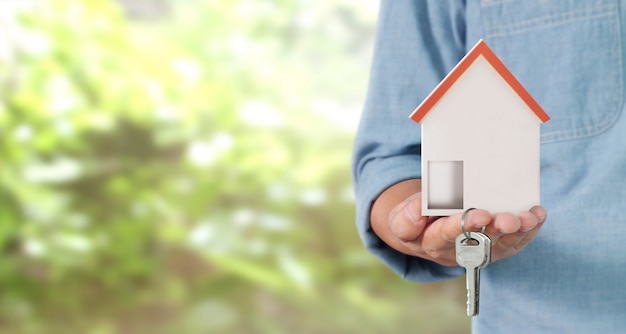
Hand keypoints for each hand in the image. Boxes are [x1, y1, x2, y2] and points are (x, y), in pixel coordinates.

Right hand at [370, 180, 546, 266]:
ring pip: (503, 244)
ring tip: (529, 217)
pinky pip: (515, 242)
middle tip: (509, 219)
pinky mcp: (496, 247)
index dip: (463, 226)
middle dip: (497, 230)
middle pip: (480, 244)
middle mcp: (459, 251)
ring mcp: (481, 251)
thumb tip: (419, 209)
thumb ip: (405, 217)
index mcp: (432, 242)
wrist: (424, 230)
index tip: (479, 214)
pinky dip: (529, 230)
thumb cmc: (414, 221)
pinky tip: (537, 215)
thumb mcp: (399, 218)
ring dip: (519, 231)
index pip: (447, 235)